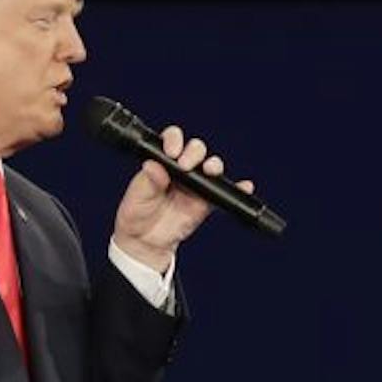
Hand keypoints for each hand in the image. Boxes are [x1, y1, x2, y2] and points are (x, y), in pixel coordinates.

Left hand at [112, 125, 256, 270]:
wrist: (146, 241)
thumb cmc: (137, 214)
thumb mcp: (136, 195)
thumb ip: (147, 181)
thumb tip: (153, 166)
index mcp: (162, 162)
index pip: (172, 140)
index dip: (174, 140)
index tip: (172, 152)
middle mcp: (181, 169)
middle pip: (196, 149)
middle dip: (194, 152)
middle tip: (185, 165)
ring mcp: (196, 184)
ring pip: (211, 166)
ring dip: (214, 164)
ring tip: (211, 170)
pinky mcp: (206, 201)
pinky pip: (223, 192)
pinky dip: (237, 188)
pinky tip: (244, 185)